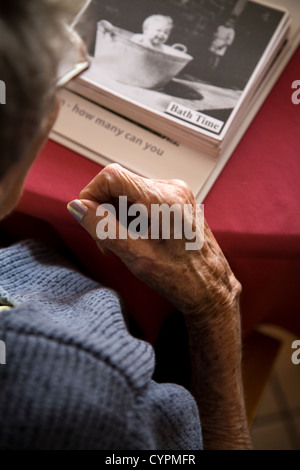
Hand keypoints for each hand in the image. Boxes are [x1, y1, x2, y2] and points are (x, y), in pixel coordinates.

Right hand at [70, 164, 240, 321]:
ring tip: (125, 245)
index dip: (91, 194)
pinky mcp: (177, 199)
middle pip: (119, 185)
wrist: (211, 288)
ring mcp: (177, 192)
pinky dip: (131, 216)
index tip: (88, 219)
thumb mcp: (136, 255)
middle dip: (105, 211)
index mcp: (163, 200)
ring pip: (129, 192)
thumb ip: (103, 228)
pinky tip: (137, 238)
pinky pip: (142, 198)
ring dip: (118, 216)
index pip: (112, 176)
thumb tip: (77, 206)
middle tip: (107, 244)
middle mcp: (172, 188)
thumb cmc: (180, 278)